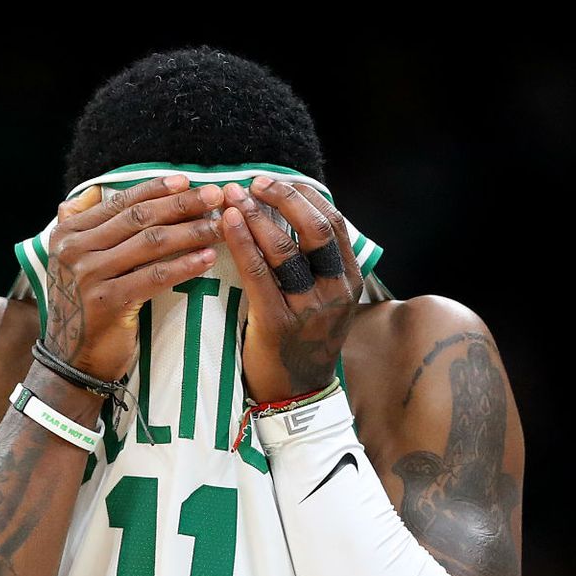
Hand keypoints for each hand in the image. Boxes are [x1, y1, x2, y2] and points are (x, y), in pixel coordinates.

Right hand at [43, 176, 225, 381]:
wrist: (72, 358)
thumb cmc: (84, 306)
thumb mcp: (72, 260)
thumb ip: (82, 224)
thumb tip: (98, 190)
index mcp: (68, 233)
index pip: (120, 203)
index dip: (155, 189)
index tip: (186, 181)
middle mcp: (75, 249)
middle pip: (139, 218)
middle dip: (181, 205)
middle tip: (215, 196)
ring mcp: (90, 275)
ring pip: (151, 244)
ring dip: (191, 232)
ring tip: (221, 226)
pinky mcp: (109, 302)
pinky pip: (155, 277)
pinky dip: (185, 265)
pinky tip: (208, 258)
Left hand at [219, 177, 364, 402]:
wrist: (298, 394)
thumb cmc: (305, 340)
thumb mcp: (326, 301)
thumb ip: (317, 265)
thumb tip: (289, 214)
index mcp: (349, 281)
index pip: (334, 224)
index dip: (305, 196)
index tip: (278, 181)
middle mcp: (335, 292)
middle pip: (315, 230)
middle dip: (284, 198)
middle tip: (255, 182)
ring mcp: (309, 309)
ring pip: (285, 249)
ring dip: (256, 215)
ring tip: (233, 197)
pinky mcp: (278, 323)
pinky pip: (258, 274)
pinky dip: (241, 242)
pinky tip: (227, 224)